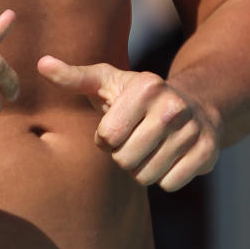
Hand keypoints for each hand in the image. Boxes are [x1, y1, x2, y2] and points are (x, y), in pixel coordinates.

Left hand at [37, 57, 219, 190]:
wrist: (194, 104)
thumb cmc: (136, 96)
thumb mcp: (106, 82)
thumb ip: (74, 77)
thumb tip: (42, 64)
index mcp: (145, 86)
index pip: (107, 138)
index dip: (106, 138)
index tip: (116, 125)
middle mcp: (173, 106)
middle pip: (125, 160)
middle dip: (123, 156)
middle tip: (134, 139)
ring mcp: (193, 130)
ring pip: (146, 176)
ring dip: (142, 168)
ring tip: (150, 147)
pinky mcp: (207, 152)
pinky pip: (169, 184)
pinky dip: (164, 177)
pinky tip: (169, 157)